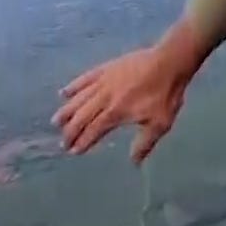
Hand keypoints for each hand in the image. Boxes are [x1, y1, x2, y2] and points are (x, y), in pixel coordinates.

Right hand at [55, 45, 191, 162]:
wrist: (169, 62)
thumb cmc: (166, 95)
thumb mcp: (160, 124)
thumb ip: (144, 143)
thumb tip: (134, 162)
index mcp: (116, 112)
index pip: (94, 130)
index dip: (83, 141)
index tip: (74, 151)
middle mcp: (104, 98)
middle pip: (82, 116)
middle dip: (71, 131)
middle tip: (63, 142)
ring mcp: (103, 81)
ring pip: (78, 98)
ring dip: (66, 111)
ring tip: (56, 122)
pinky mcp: (105, 68)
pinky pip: (84, 79)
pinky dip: (72, 86)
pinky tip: (63, 93)